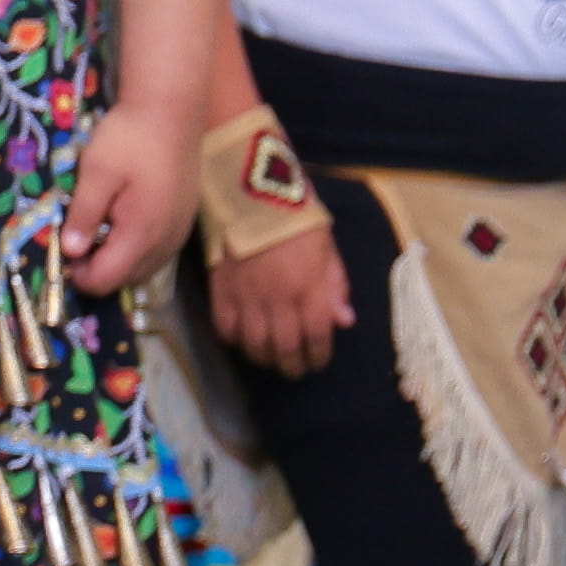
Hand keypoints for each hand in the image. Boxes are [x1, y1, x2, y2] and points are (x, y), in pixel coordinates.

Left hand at [62, 99, 200, 294]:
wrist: (172, 109)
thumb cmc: (130, 137)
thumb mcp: (96, 172)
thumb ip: (83, 214)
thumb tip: (70, 252)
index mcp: (142, 234)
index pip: (106, 280)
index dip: (79, 275)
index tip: (62, 251)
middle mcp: (166, 242)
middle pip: (126, 278)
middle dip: (97, 267)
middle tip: (76, 234)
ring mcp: (179, 232)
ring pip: (143, 267)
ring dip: (117, 257)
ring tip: (98, 224)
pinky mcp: (184, 220)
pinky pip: (157, 250)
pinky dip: (136, 246)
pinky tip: (122, 218)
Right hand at [211, 221, 354, 373]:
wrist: (253, 195)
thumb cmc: (297, 221)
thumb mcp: (328, 250)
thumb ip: (336, 286)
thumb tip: (343, 321)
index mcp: (309, 287)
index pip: (317, 335)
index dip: (319, 355)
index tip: (318, 361)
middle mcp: (279, 298)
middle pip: (285, 347)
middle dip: (292, 365)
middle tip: (295, 370)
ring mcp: (247, 297)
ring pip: (255, 344)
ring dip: (265, 357)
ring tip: (270, 358)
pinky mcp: (221, 290)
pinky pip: (225, 327)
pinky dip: (235, 340)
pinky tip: (243, 339)